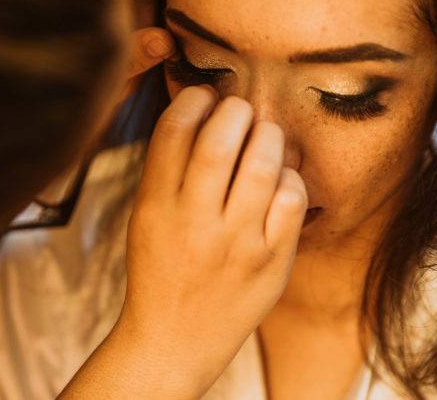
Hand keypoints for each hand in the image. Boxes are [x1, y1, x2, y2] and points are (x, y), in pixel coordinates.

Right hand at [116, 87, 307, 396]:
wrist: (174, 340)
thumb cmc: (160, 271)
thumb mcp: (145, 218)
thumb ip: (167, 169)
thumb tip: (202, 110)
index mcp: (155, 207)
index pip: (174, 131)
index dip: (193, 99)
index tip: (204, 95)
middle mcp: (194, 223)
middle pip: (220, 141)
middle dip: (235, 110)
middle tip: (240, 109)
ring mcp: (236, 245)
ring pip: (262, 164)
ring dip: (267, 136)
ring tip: (264, 135)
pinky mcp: (271, 263)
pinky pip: (291, 200)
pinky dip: (289, 177)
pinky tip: (279, 179)